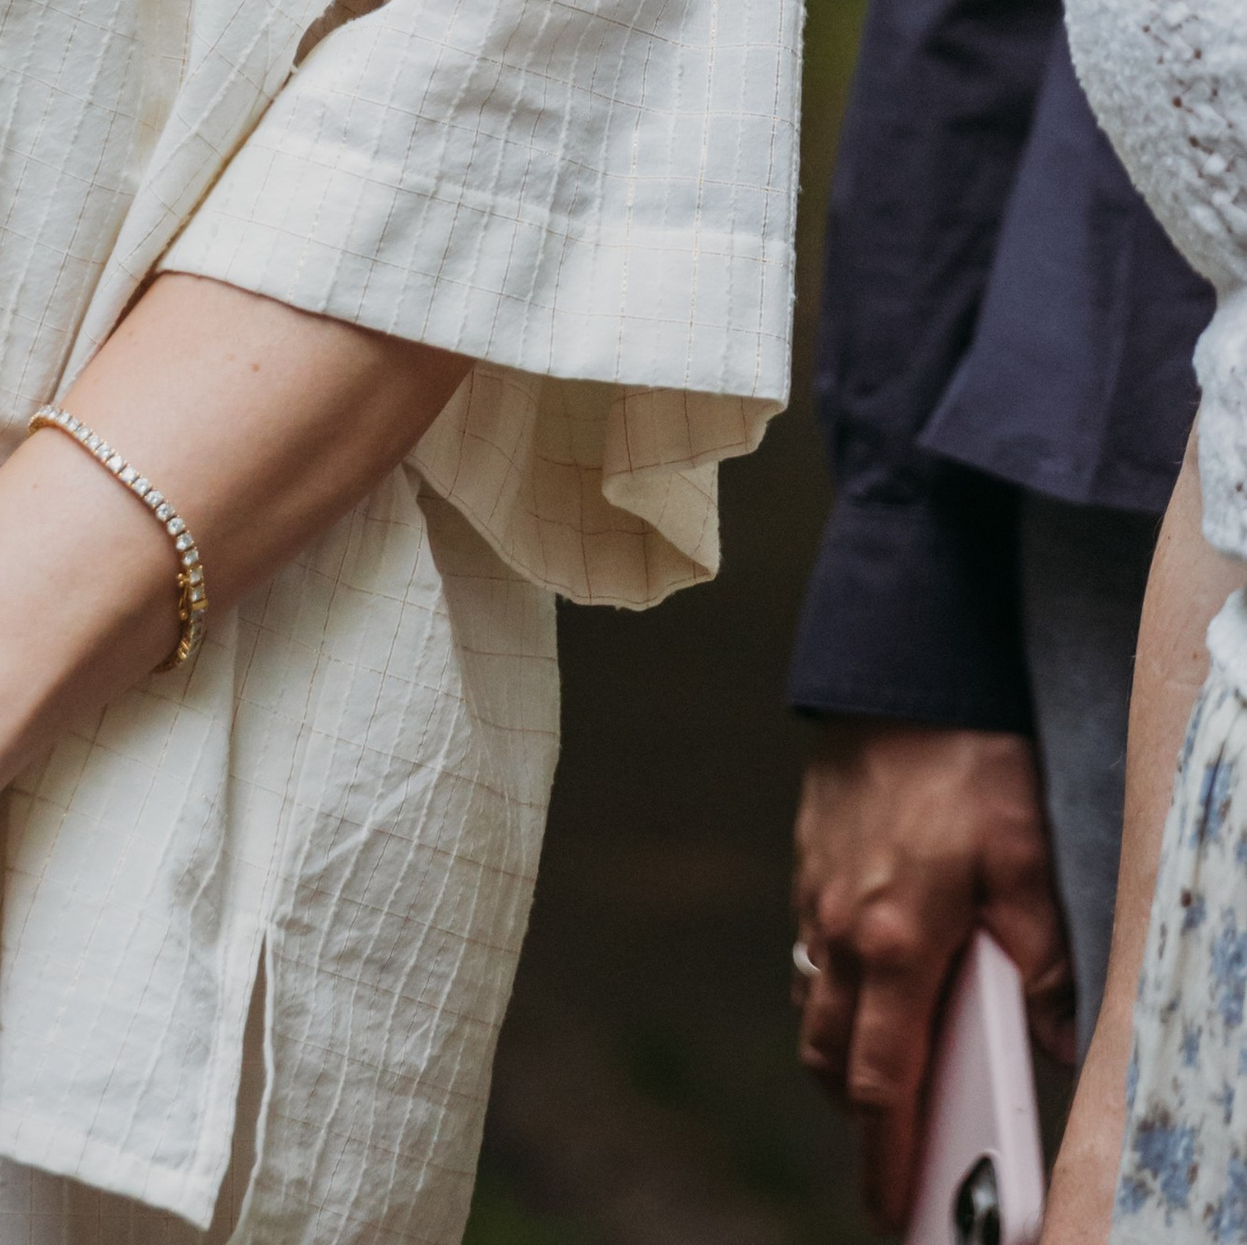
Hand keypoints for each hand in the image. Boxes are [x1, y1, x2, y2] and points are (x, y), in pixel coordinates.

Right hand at [792, 723, 1074, 1227]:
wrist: (895, 668)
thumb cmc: (966, 759)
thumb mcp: (1027, 858)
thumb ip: (1039, 956)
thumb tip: (1050, 1039)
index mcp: (896, 944)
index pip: (878, 1081)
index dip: (884, 1152)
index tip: (890, 1204)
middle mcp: (843, 930)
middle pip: (828, 1057)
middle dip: (856, 1111)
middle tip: (893, 1148)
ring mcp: (815, 895)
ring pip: (814, 1003)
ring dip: (843, 1047)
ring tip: (889, 1065)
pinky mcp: (808, 862)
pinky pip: (813, 950)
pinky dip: (839, 984)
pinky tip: (881, 969)